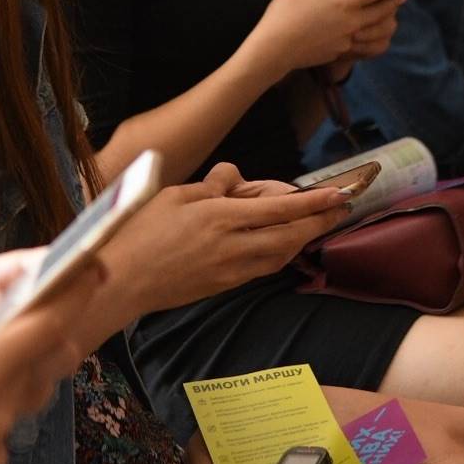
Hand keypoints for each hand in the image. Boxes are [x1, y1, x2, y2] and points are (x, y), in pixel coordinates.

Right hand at [102, 162, 347, 316]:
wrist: (123, 280)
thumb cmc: (140, 232)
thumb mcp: (175, 194)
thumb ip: (212, 186)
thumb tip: (234, 179)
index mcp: (219, 217)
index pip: (279, 208)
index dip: (313, 201)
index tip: (338, 194)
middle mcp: (231, 246)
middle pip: (290, 236)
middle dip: (319, 222)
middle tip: (340, 209)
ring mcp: (229, 270)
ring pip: (281, 256)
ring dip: (303, 239)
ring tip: (316, 224)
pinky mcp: (223, 285)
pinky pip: (262, 268)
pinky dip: (280, 253)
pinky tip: (283, 244)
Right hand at [243, 0, 406, 79]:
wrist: (274, 49)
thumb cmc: (285, 11)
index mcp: (346, 0)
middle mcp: (354, 21)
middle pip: (386, 8)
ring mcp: (350, 39)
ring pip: (381, 27)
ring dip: (388, 16)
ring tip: (389, 9)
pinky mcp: (342, 51)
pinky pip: (367, 43)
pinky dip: (375, 34)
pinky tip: (371, 30)